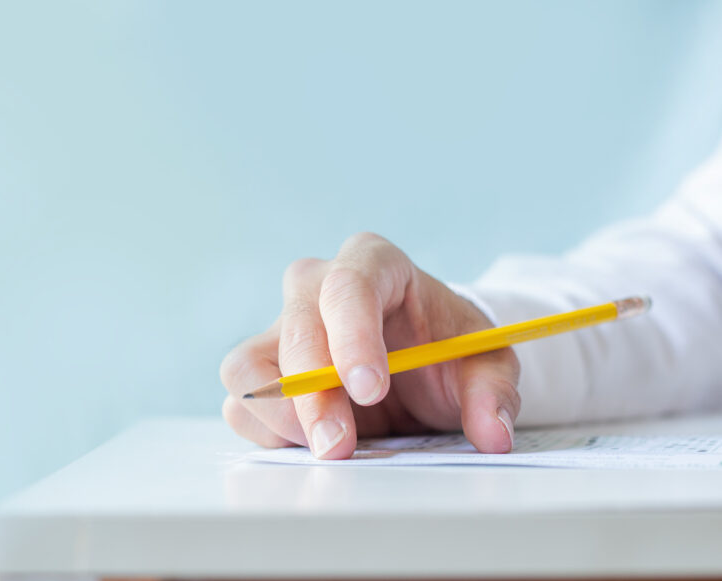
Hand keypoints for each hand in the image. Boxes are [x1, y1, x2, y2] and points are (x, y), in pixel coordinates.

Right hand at [220, 233, 520, 458]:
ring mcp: (281, 328)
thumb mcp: (486, 361)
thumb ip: (492, 392)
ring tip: (325, 446)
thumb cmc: (446, 347)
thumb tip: (492, 433)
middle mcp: (315, 287)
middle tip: (340, 445)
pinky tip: (309, 444)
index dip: (352, 336)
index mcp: (373, 264)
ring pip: (247, 367)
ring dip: (279, 415)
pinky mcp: (262, 372)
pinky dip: (267, 431)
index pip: (348, 285)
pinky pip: (240, 403)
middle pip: (295, 331)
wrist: (420, 361)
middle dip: (313, 394)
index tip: (369, 388)